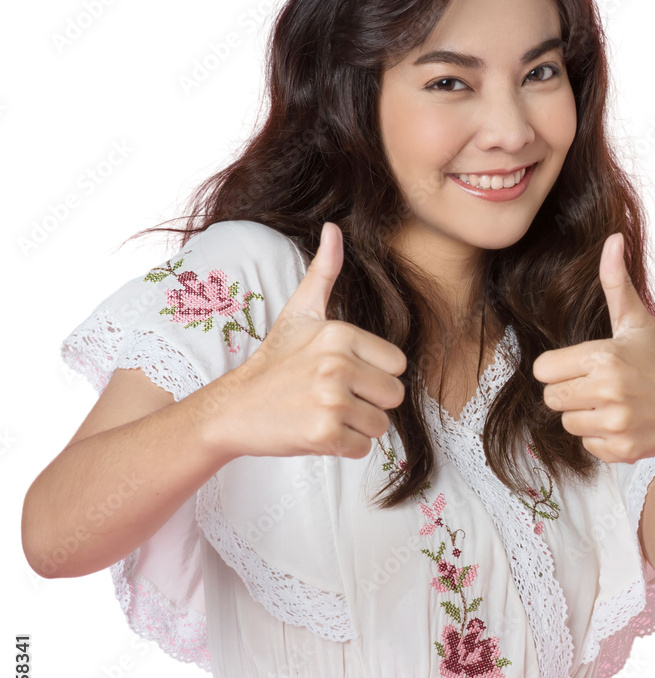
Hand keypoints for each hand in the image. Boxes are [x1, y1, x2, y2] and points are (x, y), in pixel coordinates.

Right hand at [209, 222, 406, 459]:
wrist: (233, 407)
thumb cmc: (274, 362)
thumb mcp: (299, 312)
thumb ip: (323, 272)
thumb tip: (333, 228)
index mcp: (341, 333)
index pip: (398, 365)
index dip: (375, 374)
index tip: (345, 374)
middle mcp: (338, 364)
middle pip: (394, 396)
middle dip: (369, 403)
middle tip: (333, 398)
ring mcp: (331, 400)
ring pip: (381, 425)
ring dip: (357, 427)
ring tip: (324, 414)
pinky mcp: (323, 433)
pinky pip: (362, 449)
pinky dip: (343, 448)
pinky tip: (317, 433)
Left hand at [531, 232, 654, 463]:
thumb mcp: (637, 322)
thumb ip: (616, 283)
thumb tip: (613, 238)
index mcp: (604, 356)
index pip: (543, 370)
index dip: (557, 368)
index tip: (580, 366)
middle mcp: (609, 391)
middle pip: (550, 398)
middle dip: (568, 392)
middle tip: (596, 385)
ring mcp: (617, 423)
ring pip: (567, 423)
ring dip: (583, 416)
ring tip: (613, 403)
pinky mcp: (622, 450)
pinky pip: (586, 445)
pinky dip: (600, 438)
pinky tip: (624, 422)